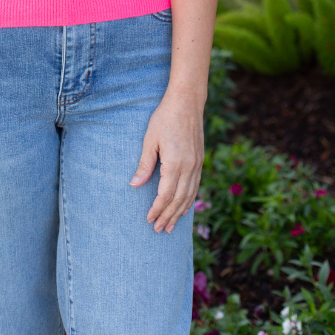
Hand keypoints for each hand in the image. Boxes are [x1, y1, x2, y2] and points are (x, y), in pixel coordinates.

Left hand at [134, 94, 205, 232]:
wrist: (187, 105)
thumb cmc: (164, 120)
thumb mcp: (149, 141)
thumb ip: (144, 164)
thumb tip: (134, 185)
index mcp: (176, 164)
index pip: (166, 194)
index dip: (157, 209)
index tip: (149, 219)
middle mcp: (190, 168)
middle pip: (179, 199)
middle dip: (168, 216)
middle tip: (158, 230)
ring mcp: (197, 165)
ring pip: (189, 196)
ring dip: (179, 212)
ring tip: (170, 226)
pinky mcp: (200, 162)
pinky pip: (195, 187)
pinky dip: (190, 200)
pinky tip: (184, 208)